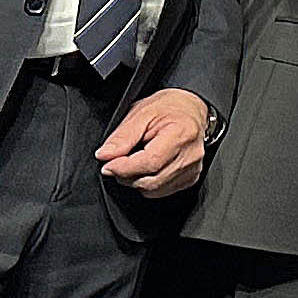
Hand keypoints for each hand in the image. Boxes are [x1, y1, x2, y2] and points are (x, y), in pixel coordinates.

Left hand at [96, 86, 212, 197]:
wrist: (192, 108)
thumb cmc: (170, 107)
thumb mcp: (141, 113)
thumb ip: (122, 137)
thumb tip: (104, 155)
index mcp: (180, 134)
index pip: (150, 162)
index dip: (123, 168)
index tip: (108, 164)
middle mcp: (190, 155)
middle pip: (151, 180)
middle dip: (126, 175)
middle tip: (117, 162)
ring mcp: (193, 169)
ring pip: (154, 189)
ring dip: (136, 180)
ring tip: (134, 162)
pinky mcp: (190, 178)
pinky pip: (162, 190)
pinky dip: (148, 183)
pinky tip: (147, 167)